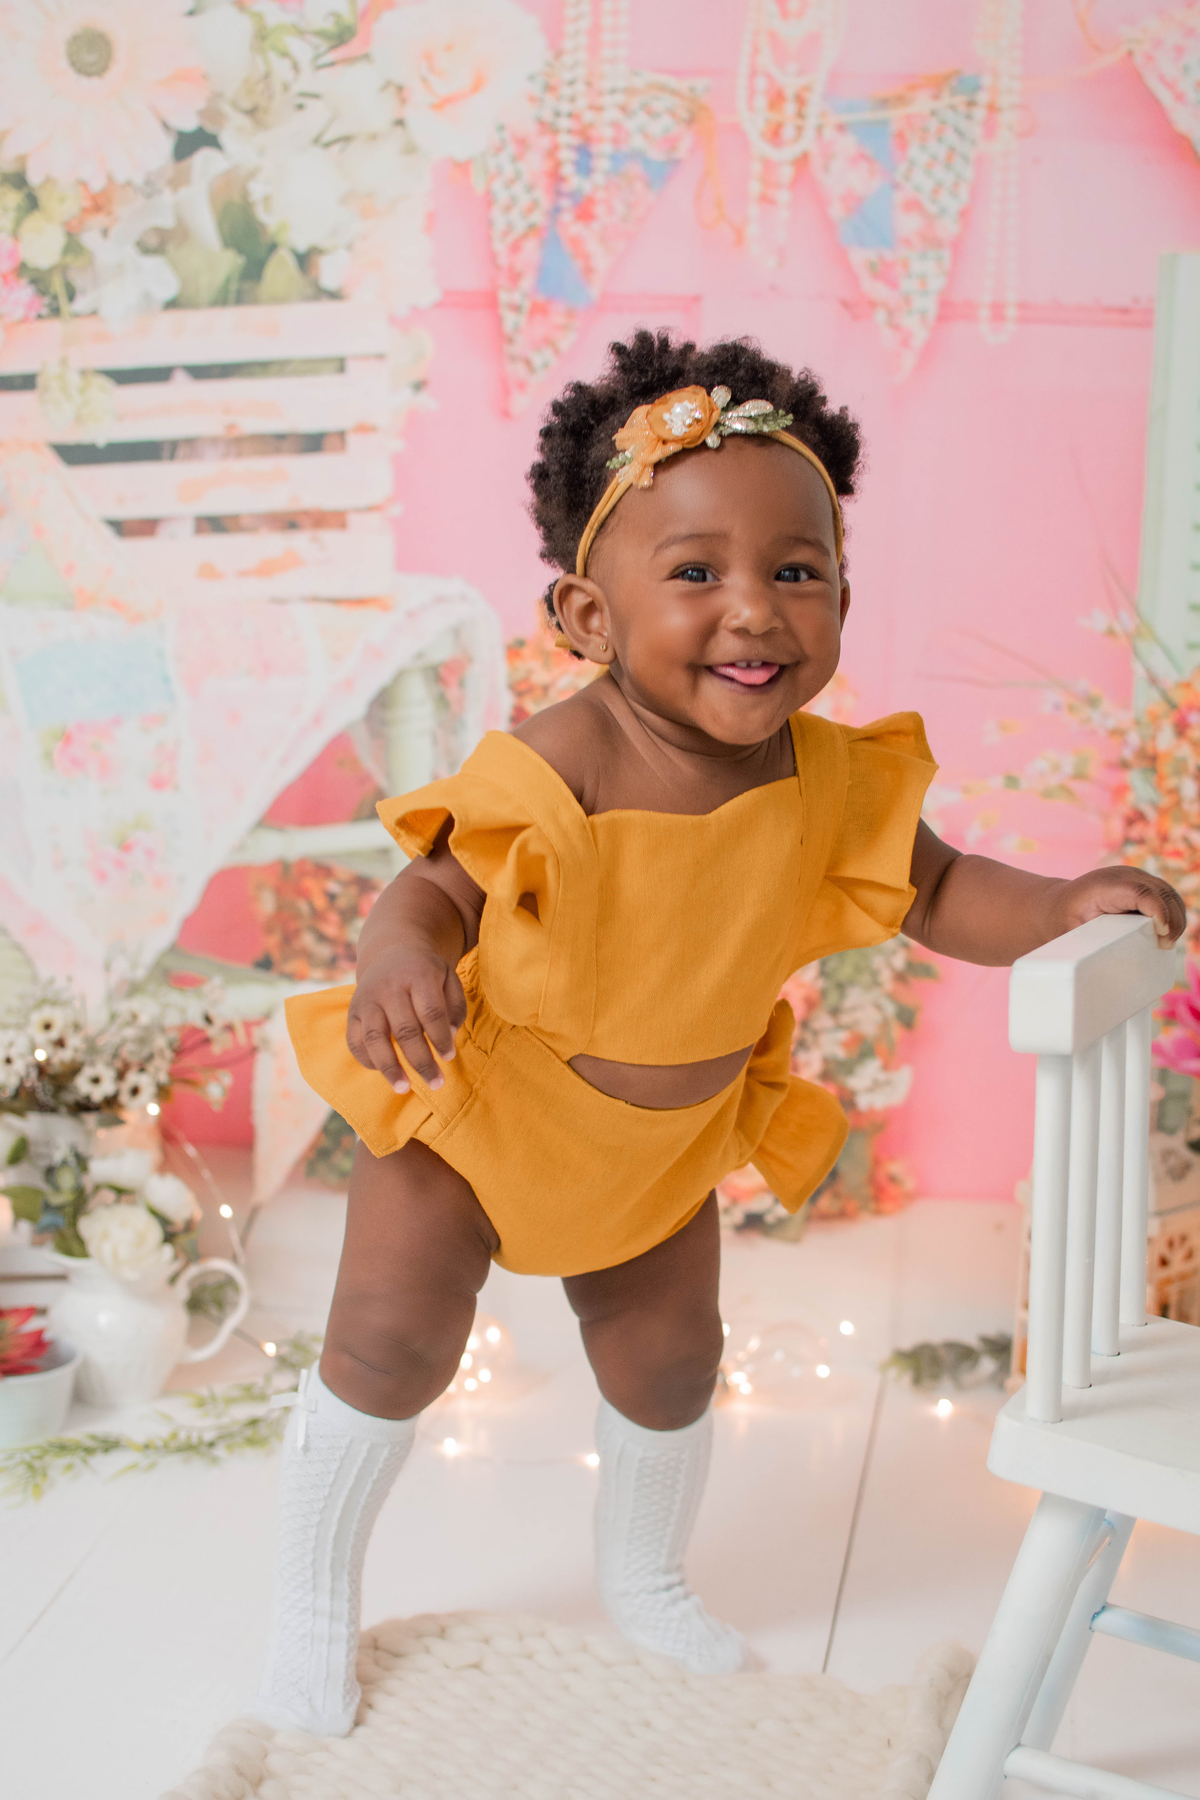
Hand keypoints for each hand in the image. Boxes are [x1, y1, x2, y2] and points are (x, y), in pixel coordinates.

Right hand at [346, 946, 465, 1093]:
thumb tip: (448, 1037)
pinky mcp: (352, 1012)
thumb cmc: (426, 973)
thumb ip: (454, 1007)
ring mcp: (367, 1000)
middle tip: (437, 1083)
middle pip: (405, 1030)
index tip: (449, 1057)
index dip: (440, 1038)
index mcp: (418, 975)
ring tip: (404, 1088)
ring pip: (375, 1039)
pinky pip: (355, 1041)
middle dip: (421, 1061)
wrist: (391, 952)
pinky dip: (368, 1060)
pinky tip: (384, 1072)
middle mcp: (389, 987)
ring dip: (390, 1067)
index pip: (431, 1012)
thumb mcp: (448, 978)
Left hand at [1053, 865, 1186, 946]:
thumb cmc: (1062, 922)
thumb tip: (1099, 964)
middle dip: (1171, 918)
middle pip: (1160, 892)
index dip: (1157, 910)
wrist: (1059, 904)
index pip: (1140, 892)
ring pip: (1167, 893)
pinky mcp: (1143, 885)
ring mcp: (1135, 878)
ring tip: (1168, 942)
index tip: (1163, 932)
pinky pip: (1165, 896)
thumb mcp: (1068, 932)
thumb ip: (1084, 943)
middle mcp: (1123, 877)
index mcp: (1104, 885)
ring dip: (1176, 917)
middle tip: (1166, 945)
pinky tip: (1169, 932)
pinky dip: (1173, 913)